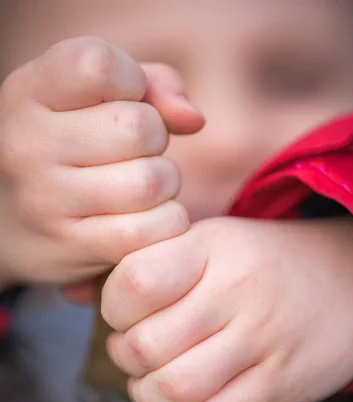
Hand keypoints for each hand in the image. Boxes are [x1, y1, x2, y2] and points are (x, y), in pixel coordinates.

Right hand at [0, 37, 203, 286]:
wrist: (21, 227)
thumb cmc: (76, 150)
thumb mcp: (95, 100)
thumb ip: (152, 86)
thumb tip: (193, 119)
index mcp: (27, 93)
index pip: (99, 65)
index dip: (133, 80)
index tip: (124, 100)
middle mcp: (27, 144)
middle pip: (137, 127)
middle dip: (156, 138)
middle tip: (137, 153)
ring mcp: (45, 200)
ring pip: (150, 182)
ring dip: (165, 184)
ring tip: (142, 186)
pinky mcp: (73, 246)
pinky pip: (151, 229)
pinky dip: (166, 223)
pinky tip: (148, 218)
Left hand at [102, 216, 352, 401]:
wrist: (348, 281)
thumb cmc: (264, 266)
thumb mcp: (213, 242)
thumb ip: (153, 261)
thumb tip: (75, 293)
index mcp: (210, 247)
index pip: (136, 282)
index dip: (114, 307)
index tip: (126, 313)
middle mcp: (235, 291)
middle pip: (146, 345)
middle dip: (126, 359)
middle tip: (136, 353)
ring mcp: (260, 340)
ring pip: (175, 388)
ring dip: (148, 396)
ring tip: (155, 384)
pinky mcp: (276, 383)